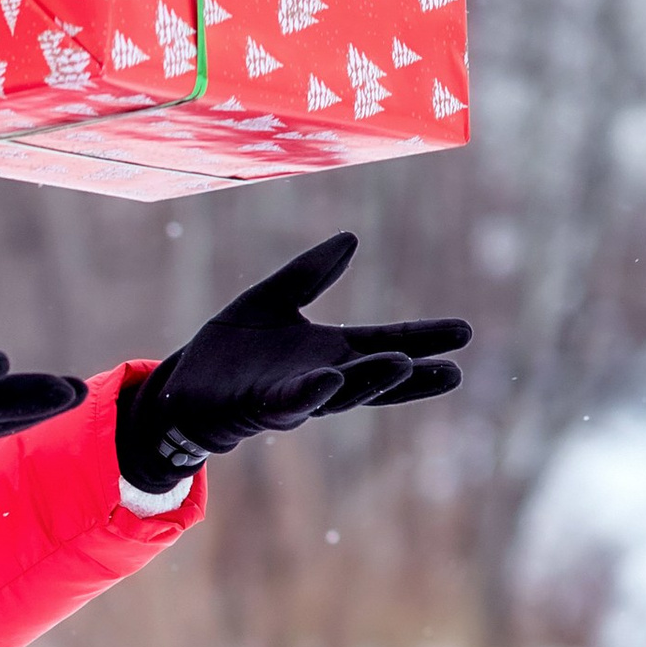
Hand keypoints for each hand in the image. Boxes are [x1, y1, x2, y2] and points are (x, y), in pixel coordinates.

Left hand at [118, 230, 471, 495]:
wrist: (181, 387)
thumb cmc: (231, 350)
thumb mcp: (273, 299)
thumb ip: (311, 273)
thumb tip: (351, 238)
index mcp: (329, 352)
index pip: (385, 343)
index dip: (423, 339)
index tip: (464, 334)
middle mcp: (320, 377)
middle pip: (375, 376)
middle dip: (412, 376)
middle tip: (455, 373)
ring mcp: (293, 396)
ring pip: (340, 392)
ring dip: (371, 381)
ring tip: (403, 366)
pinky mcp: (260, 408)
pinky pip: (291, 401)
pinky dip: (312, 392)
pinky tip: (332, 379)